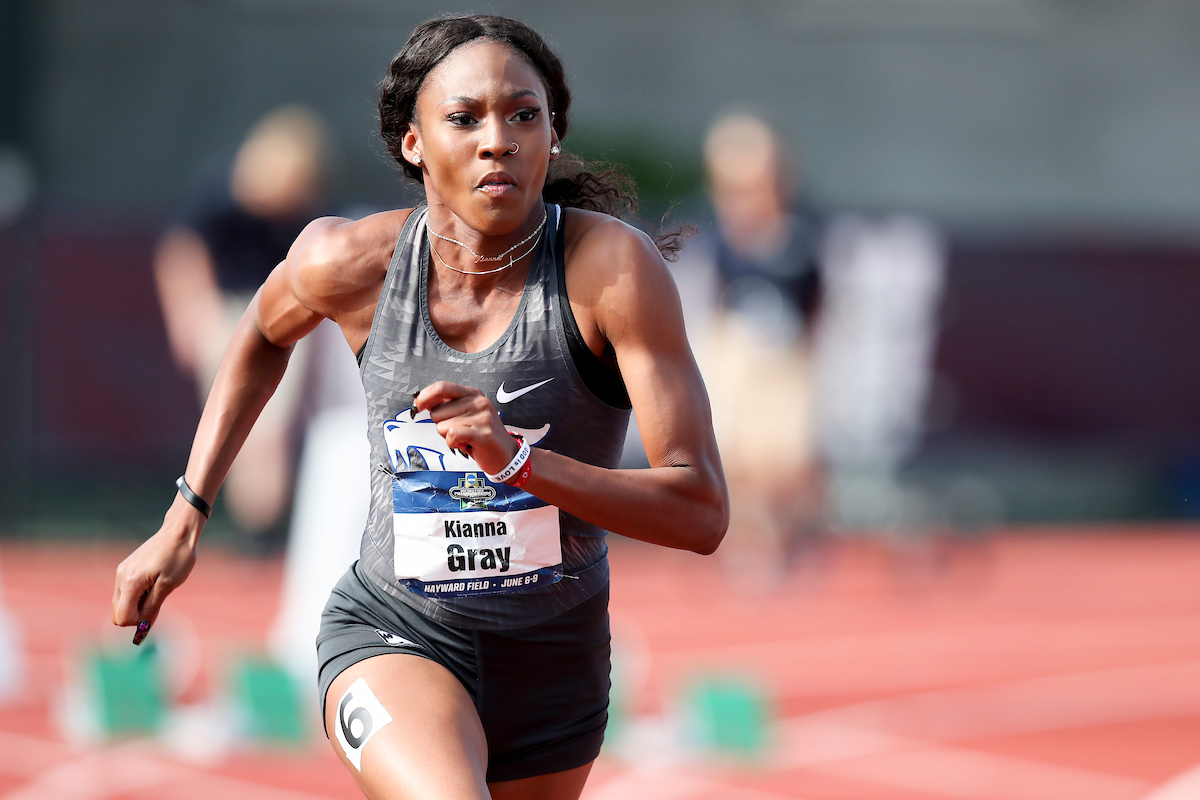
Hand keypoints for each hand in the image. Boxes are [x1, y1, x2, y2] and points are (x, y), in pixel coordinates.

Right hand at [111, 496, 203, 643]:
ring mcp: (121, 572)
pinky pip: (125, 591)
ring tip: (157, 590)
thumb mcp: (168, 586)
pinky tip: (153, 583)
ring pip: (120, 603)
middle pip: (117, 613)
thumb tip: (142, 628)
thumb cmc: (178, 557)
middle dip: (135, 615)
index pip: (122, 617)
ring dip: (137, 605)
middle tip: (156, 601)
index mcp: (130, 582)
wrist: (179, 532)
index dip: (138, 621)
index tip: (155, 611)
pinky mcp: (126, 568)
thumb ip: (152, 608)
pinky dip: (137, 595)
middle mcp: (120, 577)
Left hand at [414, 381, 520, 474]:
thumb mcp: (466, 414)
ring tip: (466, 439)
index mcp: (473, 394)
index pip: (442, 387)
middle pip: (437, 412)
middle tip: (460, 432)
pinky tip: (466, 445)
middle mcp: (479, 402)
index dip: (425, 396)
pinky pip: (452, 435)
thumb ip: (448, 406)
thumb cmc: (481, 435)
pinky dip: (453, 443)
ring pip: (443, 427)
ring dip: (449, 438)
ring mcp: (482, 417)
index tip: (417, 406)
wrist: (506, 455)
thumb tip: (421, 401)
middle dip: (442, 426)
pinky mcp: (483, 433)